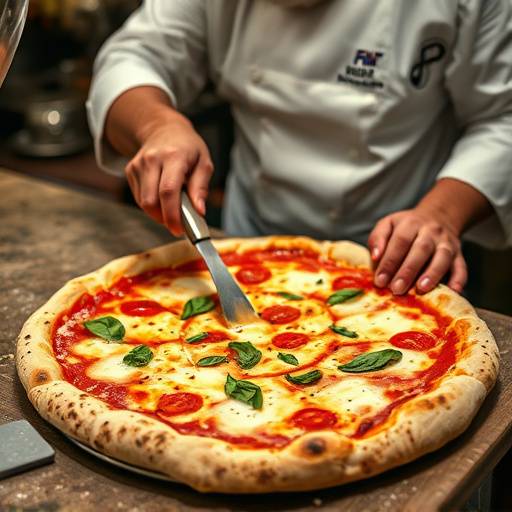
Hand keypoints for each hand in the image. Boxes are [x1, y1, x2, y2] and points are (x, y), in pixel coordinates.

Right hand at [124, 113, 212, 234]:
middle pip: (151, 200)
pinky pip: (139, 198)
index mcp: (174, 156)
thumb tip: (199, 211)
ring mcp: (138, 164)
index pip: (168, 191)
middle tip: (178, 223)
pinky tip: (162, 197)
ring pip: (143, 202)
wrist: (164, 129)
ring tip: (172, 207)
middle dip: (164, 218)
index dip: (172, 215)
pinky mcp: (130, 170)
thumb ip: (201, 188)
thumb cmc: (188, 148)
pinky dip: (151, 205)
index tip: (179, 229)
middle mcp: (153, 159)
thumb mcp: (204, 163)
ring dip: (158, 213)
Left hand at [368, 208, 466, 294]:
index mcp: (411, 223)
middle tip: (396, 289)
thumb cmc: (406, 227)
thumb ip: (378, 238)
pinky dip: (459, 279)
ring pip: (442, 257)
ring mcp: (447, 243)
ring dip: (433, 274)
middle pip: (421, 249)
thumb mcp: (388, 224)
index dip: (389, 262)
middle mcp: (431, 232)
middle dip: (408, 271)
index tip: (380, 280)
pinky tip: (453, 291)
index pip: (400, 241)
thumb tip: (375, 257)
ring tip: (421, 289)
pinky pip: (461, 267)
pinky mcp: (459, 254)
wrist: (438, 216)